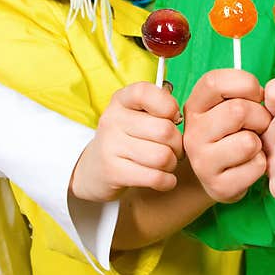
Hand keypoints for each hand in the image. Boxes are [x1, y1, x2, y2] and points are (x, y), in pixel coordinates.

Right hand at [70, 81, 182, 201]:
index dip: (168, 105)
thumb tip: (179, 117)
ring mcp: (110, 146)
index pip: (145, 93)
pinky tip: (165, 179)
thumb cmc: (128, 138)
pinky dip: (168, 181)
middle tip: (175, 149)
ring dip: (172, 164)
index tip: (173, 118)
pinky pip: (155, 177)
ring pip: (163, 156)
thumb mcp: (137, 115)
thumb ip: (159, 107)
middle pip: (164, 130)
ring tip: (167, 164)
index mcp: (121, 100)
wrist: (94, 168)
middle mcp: (112, 119)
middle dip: (178, 144)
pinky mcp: (113, 172)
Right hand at [182, 69, 270, 202]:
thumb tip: (266, 94)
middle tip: (259, 125)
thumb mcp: (227, 105)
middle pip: (238, 111)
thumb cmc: (231, 132)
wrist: (218, 175)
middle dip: (260, 116)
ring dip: (260, 142)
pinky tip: (249, 164)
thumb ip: (240, 91)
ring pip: (248, 141)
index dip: (244, 83)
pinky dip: (261, 164)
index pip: (214, 82)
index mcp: (194, 107)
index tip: (255, 95)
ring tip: (252, 145)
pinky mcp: (219, 186)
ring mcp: (202, 162)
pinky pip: (256, 166)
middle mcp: (192, 133)